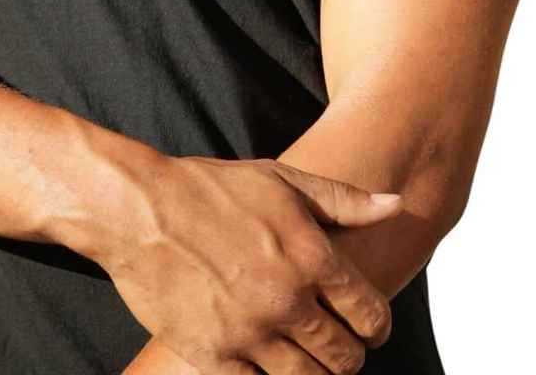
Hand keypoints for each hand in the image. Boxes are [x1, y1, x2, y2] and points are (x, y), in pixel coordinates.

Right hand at [100, 155, 402, 374]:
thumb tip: (396, 205)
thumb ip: (342, 199)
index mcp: (310, 255)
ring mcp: (250, 332)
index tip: (363, 325)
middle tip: (332, 342)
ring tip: (298, 351)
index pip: (370, 314)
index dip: (374, 325)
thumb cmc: (210, 188)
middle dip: (346, 353)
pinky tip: (260, 357)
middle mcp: (287, 298)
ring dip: (310, 370)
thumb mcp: (280, 179)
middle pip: (344, 358)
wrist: (139, 210)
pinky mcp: (215, 355)